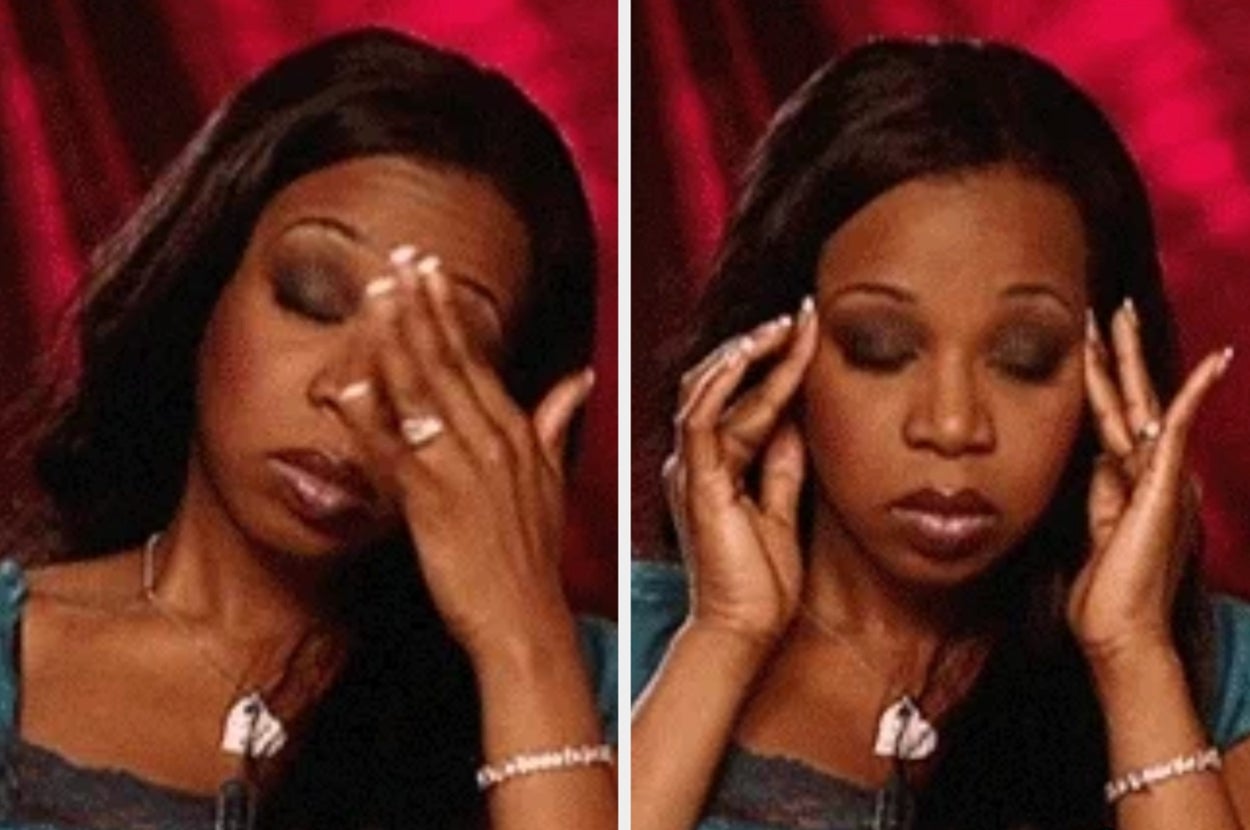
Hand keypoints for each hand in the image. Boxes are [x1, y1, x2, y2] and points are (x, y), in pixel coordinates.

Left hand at [334, 252, 593, 659]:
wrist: (526, 622)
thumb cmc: (531, 557)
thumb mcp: (552, 480)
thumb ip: (557, 421)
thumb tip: (580, 378)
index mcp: (515, 433)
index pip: (477, 358)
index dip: (449, 310)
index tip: (429, 270)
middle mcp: (491, 441)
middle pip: (449, 360)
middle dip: (420, 306)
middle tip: (397, 259)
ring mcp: (462, 468)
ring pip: (424, 391)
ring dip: (395, 339)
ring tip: (373, 296)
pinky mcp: (434, 502)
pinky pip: (395, 450)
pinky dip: (369, 417)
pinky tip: (345, 387)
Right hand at [663, 298, 818, 643]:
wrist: (745, 629)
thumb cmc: (759, 582)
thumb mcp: (781, 508)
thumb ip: (782, 462)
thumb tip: (797, 417)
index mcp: (714, 467)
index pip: (740, 398)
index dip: (774, 362)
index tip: (808, 330)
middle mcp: (695, 461)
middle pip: (719, 382)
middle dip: (761, 345)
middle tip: (802, 315)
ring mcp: (691, 469)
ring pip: (707, 389)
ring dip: (747, 353)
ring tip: (784, 325)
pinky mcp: (696, 482)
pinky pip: (700, 418)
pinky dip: (723, 382)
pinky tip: (751, 354)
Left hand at [1068, 300, 1231, 663]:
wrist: (1122, 634)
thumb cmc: (1107, 595)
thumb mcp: (1098, 532)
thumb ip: (1103, 494)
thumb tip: (1099, 459)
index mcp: (1132, 485)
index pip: (1113, 422)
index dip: (1101, 383)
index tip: (1089, 348)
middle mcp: (1150, 475)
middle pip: (1132, 401)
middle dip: (1119, 354)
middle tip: (1108, 310)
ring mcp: (1161, 478)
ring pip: (1144, 403)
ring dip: (1130, 357)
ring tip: (1120, 315)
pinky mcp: (1166, 487)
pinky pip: (1180, 430)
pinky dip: (1195, 393)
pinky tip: (1217, 362)